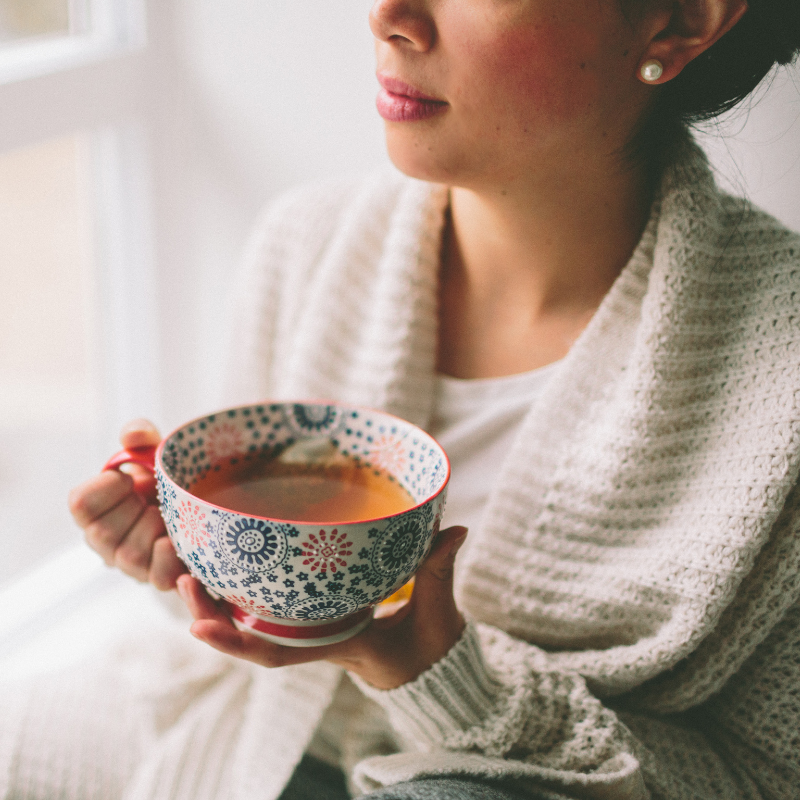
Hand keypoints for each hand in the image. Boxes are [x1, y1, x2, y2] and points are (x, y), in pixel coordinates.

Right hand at [68, 419, 185, 589]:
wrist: (201, 505)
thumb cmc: (164, 478)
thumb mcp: (152, 450)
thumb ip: (140, 435)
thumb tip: (134, 435)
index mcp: (96, 509)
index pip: (81, 503)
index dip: (106, 487)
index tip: (128, 477)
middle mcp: (107, 542)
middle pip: (104, 533)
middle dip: (133, 508)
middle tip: (154, 496)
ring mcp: (134, 565)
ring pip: (132, 555)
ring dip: (156, 529)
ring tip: (172, 515)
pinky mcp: (163, 578)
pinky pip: (161, 580)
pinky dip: (173, 565)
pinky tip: (182, 553)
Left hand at [177, 525, 468, 689]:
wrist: (433, 665)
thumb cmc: (431, 645)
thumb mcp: (438, 611)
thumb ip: (440, 570)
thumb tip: (453, 530)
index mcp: (339, 645)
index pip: (281, 654)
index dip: (238, 644)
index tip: (198, 630)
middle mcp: (317, 639)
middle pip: (252, 638)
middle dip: (212, 615)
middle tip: (183, 579)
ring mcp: (315, 628)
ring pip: (256, 622)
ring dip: (218, 602)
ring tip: (189, 570)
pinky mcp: (320, 614)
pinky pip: (274, 607)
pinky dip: (246, 592)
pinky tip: (228, 565)